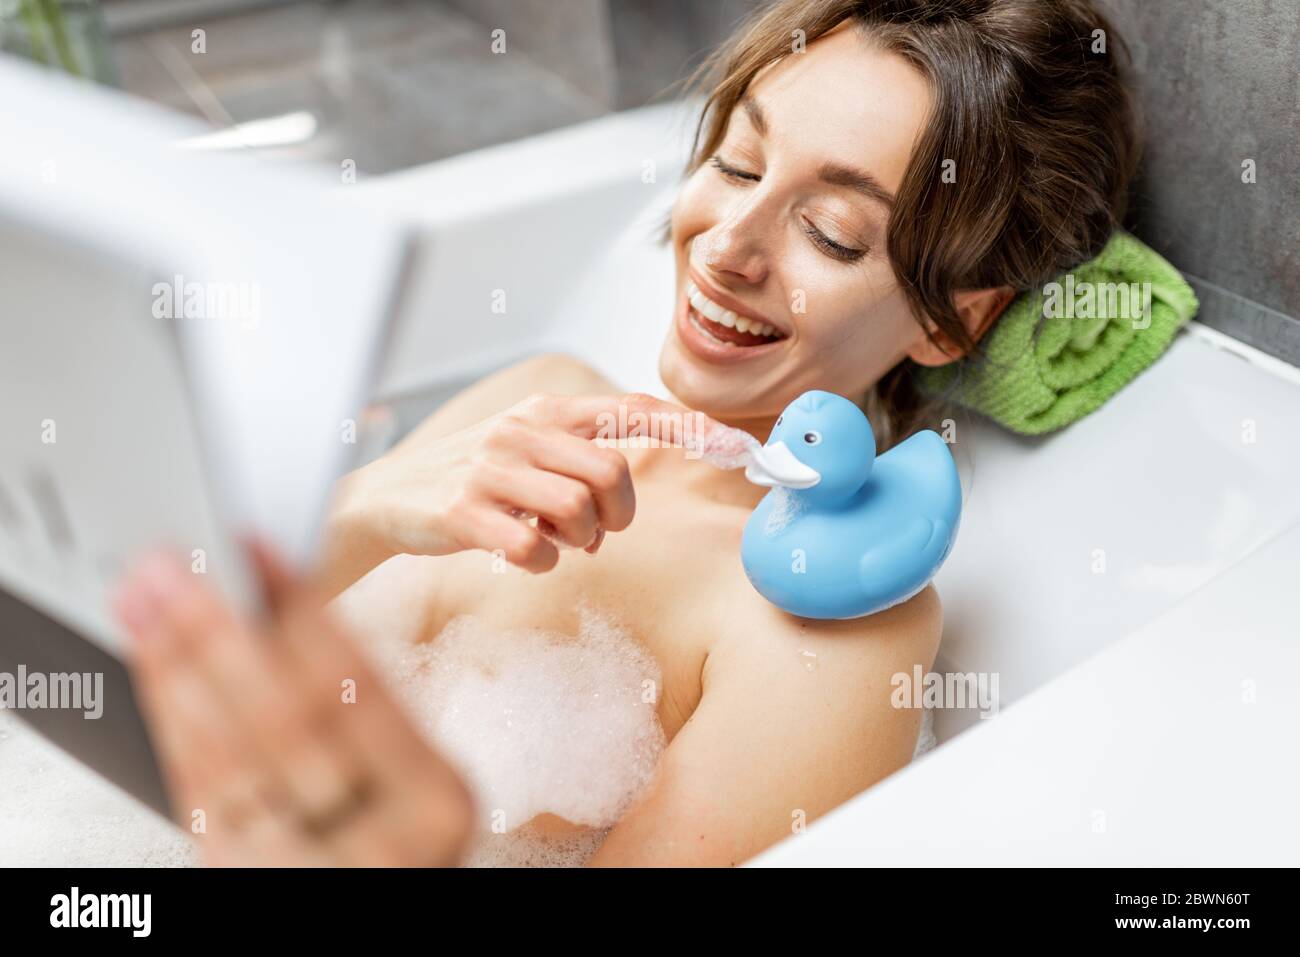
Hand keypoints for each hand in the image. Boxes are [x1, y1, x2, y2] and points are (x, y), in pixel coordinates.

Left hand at [114, 544, 473, 866]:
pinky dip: (172, 728)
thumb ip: (357, 708)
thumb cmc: (393, 842)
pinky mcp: (249, 886)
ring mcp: (314, 868)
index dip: (298, 608)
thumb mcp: (408, 780)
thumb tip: (276, 600)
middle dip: (217, 633)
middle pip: (287, 721)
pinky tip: (155, 675)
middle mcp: (382, 839)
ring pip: (231, 761)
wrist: (369, 926)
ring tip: (140, 604)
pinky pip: (201, 800)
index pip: (358, 685)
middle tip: (170, 566)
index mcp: (435, 796)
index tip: (250, 545)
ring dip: (175, 671)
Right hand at [325, 392, 697, 587]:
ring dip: (580, 540)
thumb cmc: (473, 476)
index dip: (690, 429)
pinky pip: (533, 548)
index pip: (631, 408)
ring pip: (578, 510)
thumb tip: (642, 471)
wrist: (386, 499)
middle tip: (597, 529)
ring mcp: (490, 470)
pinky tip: (525, 555)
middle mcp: (521, 431)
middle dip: (620, 514)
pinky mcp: (463, 512)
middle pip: (613, 473)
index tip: (739, 449)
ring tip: (554, 539)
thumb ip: (584, 448)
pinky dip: (543, 562)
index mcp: (545, 411)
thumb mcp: (529, 444)